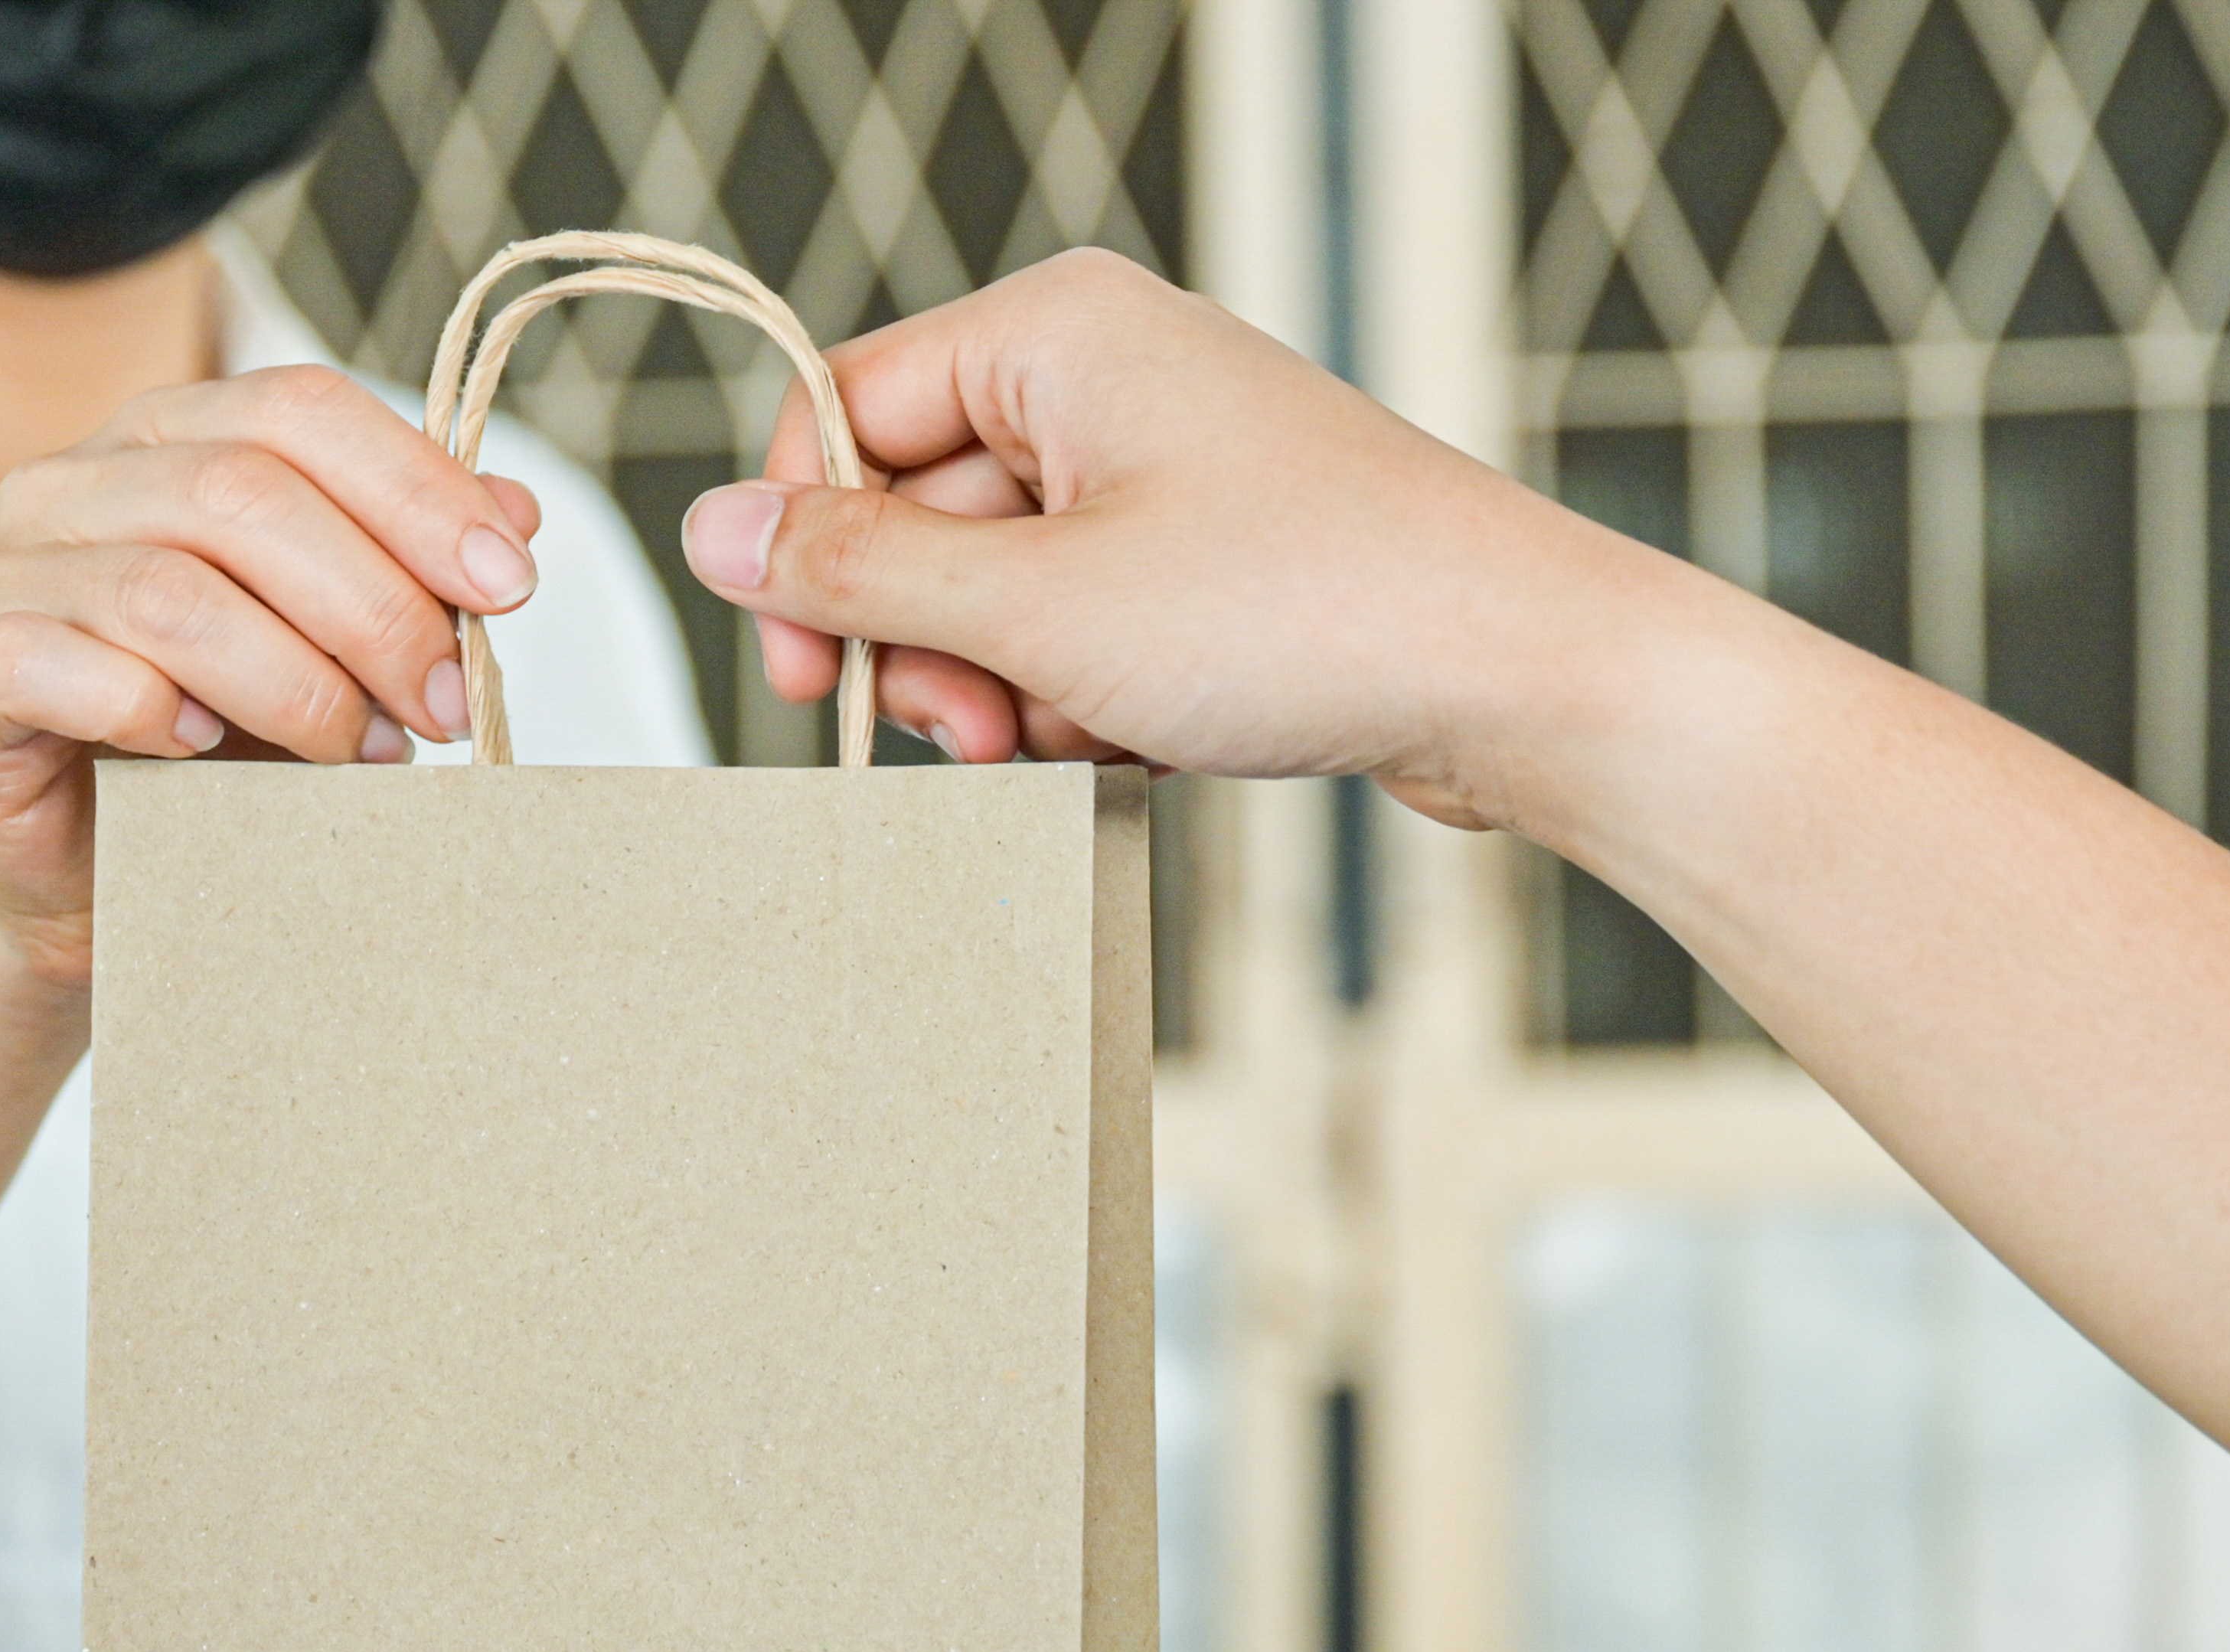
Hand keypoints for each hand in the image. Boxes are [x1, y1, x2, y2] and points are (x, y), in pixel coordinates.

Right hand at [0, 365, 546, 987]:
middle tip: (445, 706)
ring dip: (292, 681)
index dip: (417, 492)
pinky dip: (153, 713)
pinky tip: (205, 756)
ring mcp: (11, 567)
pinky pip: (61, 667)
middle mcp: (80, 479)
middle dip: (374, 605)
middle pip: (244, 494)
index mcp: (175, 436)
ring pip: (167, 590)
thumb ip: (411, 571)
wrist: (90, 877)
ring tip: (358, 752)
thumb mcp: (337, 651)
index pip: (301, 411)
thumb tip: (519, 517)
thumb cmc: (219, 748)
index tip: (509, 589)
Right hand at [674, 250, 1679, 825]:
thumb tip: (711, 535)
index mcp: (1054, 330)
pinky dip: (1086, 699)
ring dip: (1005, 689)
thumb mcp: (1038, 609)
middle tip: (964, 734)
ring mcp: (1169, 471)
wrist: (1518, 675)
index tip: (812, 676)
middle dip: (926, 645)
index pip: (845, 414)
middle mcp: (1108, 377)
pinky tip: (1142, 742)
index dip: (807, 550)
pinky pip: (1085, 629)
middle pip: (919, 515)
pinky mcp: (1216, 562)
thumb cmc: (1306, 609)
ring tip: (1074, 739)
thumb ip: (860, 578)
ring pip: (1001, 591)